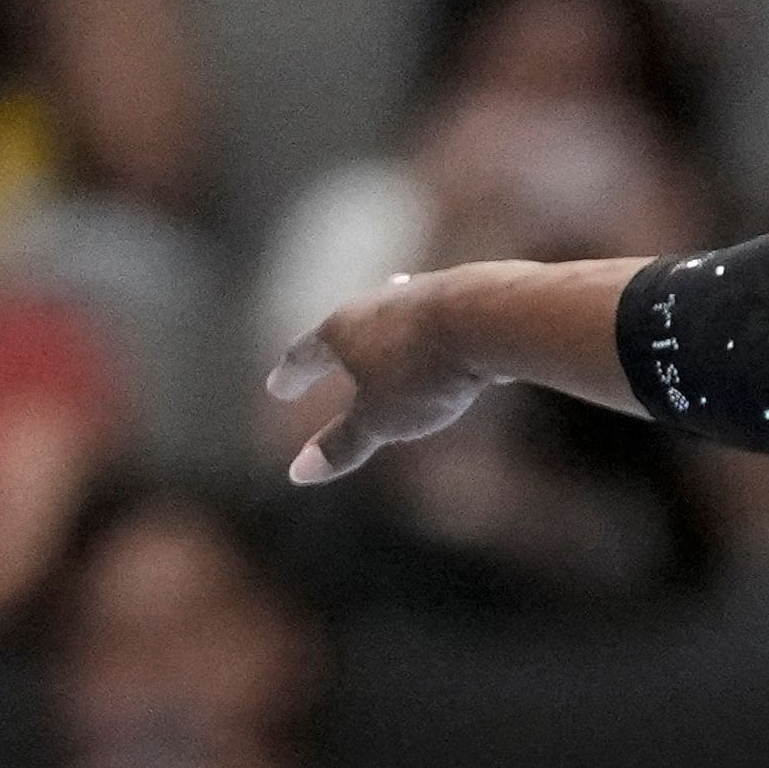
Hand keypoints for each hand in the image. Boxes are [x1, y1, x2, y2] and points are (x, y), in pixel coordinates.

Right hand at [270, 275, 495, 483]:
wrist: (491, 317)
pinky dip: (422, 325)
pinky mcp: (460, 294)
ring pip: (388, 313)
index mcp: (343, 330)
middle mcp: (375, 304)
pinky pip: (432, 315)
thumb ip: (342, 443)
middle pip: (345, 325)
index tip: (277, 386)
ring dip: (378, 327)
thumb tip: (299, 473)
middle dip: (332, 344)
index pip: (305, 354)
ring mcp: (418, 294)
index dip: (291, 375)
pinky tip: (436, 323)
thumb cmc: (426, 370)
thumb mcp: (380, 418)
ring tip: (373, 325)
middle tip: (318, 349)